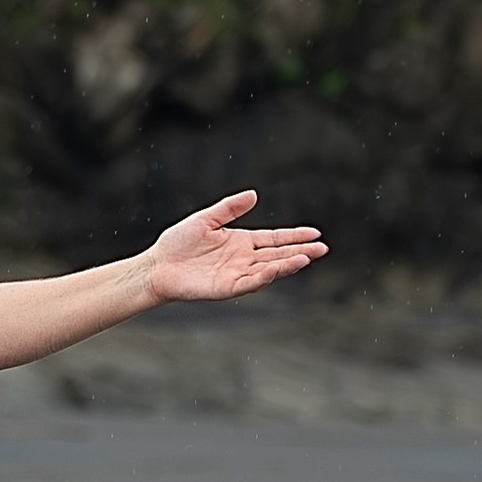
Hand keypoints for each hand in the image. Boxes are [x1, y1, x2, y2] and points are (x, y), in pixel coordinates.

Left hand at [144, 189, 326, 304]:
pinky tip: (279, 268)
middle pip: (278, 254)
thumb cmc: (178, 243)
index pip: (274, 238)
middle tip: (322, 248)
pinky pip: (251, 282)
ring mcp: (238, 274)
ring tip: (307, 257)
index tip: (315, 233)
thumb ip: (229, 208)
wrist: (158, 265)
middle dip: (300, 251)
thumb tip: (254, 194)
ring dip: (288, 263)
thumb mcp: (206, 219)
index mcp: (241, 242)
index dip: (294, 236)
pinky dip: (266, 275)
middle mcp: (244, 259)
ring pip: (269, 269)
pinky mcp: (228, 288)